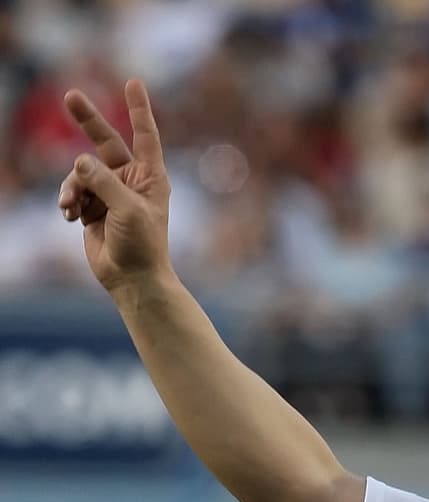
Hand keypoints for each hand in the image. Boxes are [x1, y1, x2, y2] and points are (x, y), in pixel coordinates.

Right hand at [57, 77, 171, 293]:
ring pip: (81, 173)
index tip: (133, 82)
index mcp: (150, 177)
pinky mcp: (92, 208)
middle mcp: (130, 181)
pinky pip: (73, 192)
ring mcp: (109, 193)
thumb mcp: (127, 209)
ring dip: (72, 187)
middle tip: (71, 95)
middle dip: (88, 120)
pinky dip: (68, 201)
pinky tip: (69, 216)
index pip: (145, 136)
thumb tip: (79, 163)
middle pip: (105, 141)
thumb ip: (104, 182)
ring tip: (71, 206)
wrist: (133, 281)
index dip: (138, 109)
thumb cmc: (142, 246)